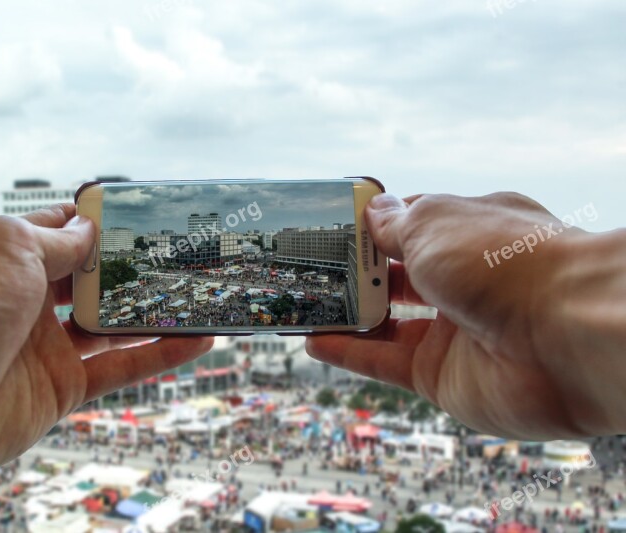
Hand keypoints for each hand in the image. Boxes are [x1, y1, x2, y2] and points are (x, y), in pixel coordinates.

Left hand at [0, 205, 212, 497]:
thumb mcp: (10, 248)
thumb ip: (59, 240)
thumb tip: (90, 229)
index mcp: (8, 258)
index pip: (62, 233)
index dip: (100, 224)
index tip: (143, 217)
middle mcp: (28, 301)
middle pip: (93, 280)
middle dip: (134, 269)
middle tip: (181, 256)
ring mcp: (46, 347)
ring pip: (113, 325)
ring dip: (155, 312)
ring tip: (198, 295)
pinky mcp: (62, 389)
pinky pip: (121, 368)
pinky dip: (162, 355)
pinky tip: (198, 341)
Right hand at [306, 193, 625, 438]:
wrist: (562, 338)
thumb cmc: (505, 262)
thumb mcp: (433, 224)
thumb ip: (394, 224)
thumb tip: (372, 213)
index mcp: (472, 230)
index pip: (414, 223)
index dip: (374, 225)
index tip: (334, 226)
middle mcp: (466, 279)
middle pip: (398, 275)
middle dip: (357, 271)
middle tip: (311, 267)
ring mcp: (454, 329)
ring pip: (388, 322)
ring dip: (347, 313)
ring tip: (305, 303)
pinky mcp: (442, 374)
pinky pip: (384, 362)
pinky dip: (349, 353)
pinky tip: (315, 340)